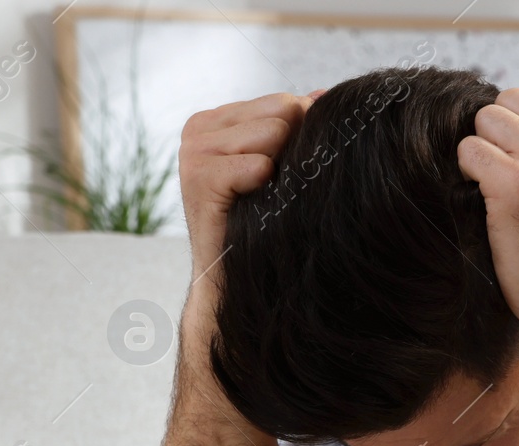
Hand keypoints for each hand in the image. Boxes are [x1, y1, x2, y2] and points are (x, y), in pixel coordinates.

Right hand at [178, 91, 319, 288]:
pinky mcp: (199, 176)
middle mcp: (199, 128)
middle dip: (291, 149)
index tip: (284, 173)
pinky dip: (266, 187)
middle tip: (274, 187)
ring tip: (263, 197)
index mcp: (216, 120)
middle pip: (282, 111)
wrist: (232, 276)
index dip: (300, 136)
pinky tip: (254, 204)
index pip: (283, 102)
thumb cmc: (261, 222)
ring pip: (273, 133)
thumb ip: (295, 126)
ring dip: (280, 172)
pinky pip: (258, 165)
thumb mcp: (278, 166)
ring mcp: (194, 150)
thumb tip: (324, 95)